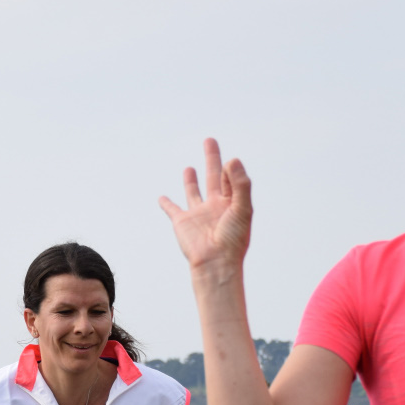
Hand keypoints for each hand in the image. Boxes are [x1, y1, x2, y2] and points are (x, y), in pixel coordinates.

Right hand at [158, 138, 252, 272]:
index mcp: (232, 203)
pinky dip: (166, 203)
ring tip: (189, 168)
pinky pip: (172, 210)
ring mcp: (198, 214)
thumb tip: (232, 160)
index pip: (231, 178)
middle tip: (209, 140)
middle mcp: (215, 206)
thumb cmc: (233, 240)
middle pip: (213, 176)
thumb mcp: (243, 209)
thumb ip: (241, 184)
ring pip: (193, 192)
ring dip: (191, 180)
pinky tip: (162, 198)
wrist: (215, 263)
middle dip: (212, 158)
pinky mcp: (182, 222)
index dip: (231, 169)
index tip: (229, 164)